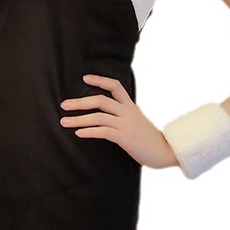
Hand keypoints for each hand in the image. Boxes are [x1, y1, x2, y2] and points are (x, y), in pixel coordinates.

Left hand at [59, 74, 178, 169]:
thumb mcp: (137, 120)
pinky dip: (89, 131)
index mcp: (130, 106)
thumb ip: (123, 114)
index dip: (99, 80)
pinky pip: (103, 132)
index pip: (115, 86)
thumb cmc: (148, 138)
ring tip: (64, 122)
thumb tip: (106, 113)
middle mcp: (127, 112)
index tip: (85, 78)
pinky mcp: (125, 138)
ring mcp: (126, 125)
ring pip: (98, 117)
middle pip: (100, 100)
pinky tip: (78, 133)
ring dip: (78, 119)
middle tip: (64, 105)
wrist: (165, 151)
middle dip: (79, 102)